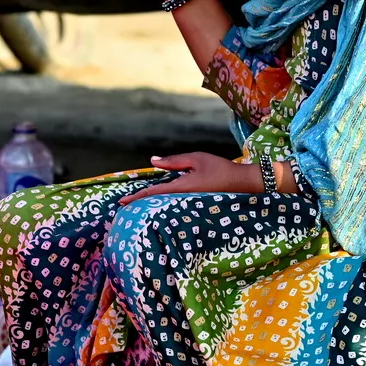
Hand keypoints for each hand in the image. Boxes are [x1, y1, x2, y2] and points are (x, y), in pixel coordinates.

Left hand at [116, 152, 261, 204]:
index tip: (122, 201)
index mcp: (182, 187)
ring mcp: (189, 204)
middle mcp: (183, 199)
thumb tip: (153, 161)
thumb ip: (174, 161)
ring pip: (164, 205)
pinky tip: (157, 204)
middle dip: (140, 204)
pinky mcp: (194, 205)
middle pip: (156, 202)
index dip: (137, 197)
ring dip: (150, 205)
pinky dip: (163, 204)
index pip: (154, 192)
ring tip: (135, 206)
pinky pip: (174, 205)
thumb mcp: (196, 159)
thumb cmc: (220, 169)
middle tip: (123, 206)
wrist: (243, 184)